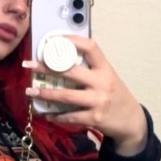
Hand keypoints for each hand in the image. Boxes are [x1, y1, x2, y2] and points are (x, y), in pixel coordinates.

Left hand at [24, 37, 147, 155]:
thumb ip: (90, 70)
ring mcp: (98, 101)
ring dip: (46, 94)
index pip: (90, 47)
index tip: (53, 39)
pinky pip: (70, 116)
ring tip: (30, 92)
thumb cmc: (115, 96)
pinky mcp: (94, 118)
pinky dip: (56, 116)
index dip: (71, 40)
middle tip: (29, 66)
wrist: (131, 121)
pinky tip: (47, 114)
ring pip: (66, 96)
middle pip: (70, 71)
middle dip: (46, 68)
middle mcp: (102, 82)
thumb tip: (61, 60)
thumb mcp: (108, 78)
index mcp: (105, 68)